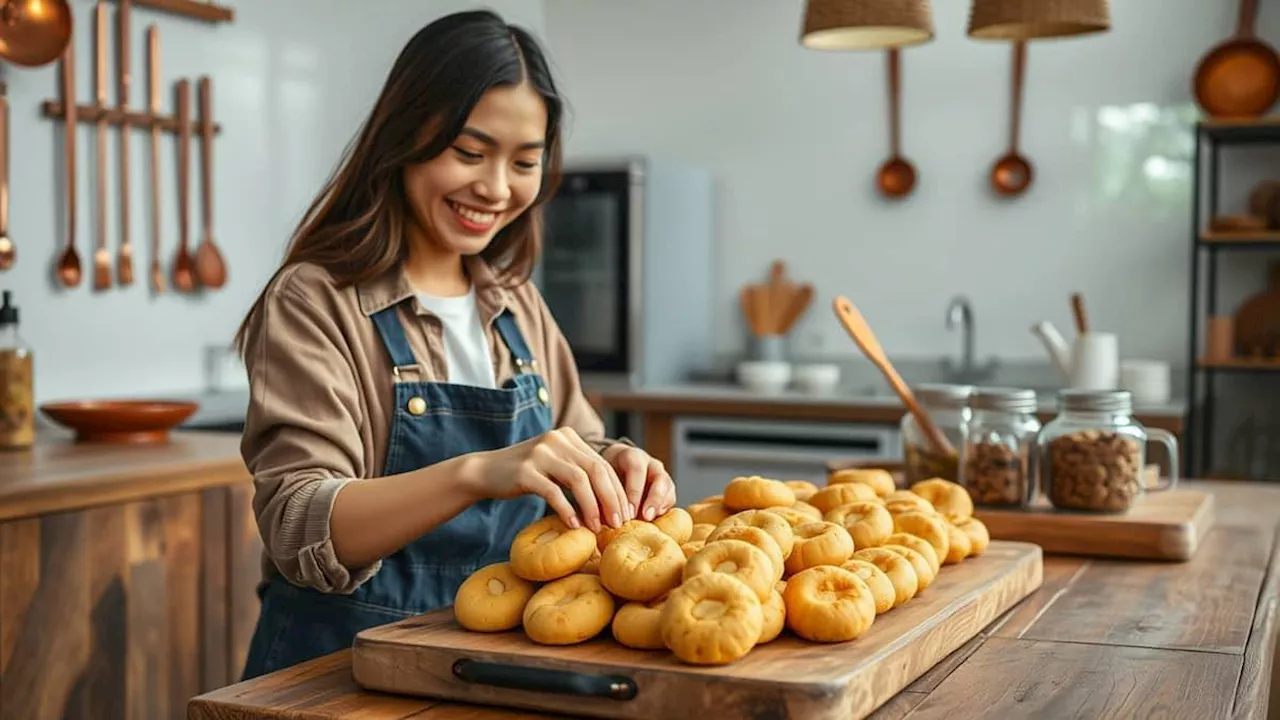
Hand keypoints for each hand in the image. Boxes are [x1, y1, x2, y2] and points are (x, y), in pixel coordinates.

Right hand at [467, 427, 628, 532]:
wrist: (485, 471)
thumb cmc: (525, 475)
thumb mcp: (554, 466)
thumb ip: (578, 473)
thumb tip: (611, 503)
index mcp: (568, 437)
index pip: (602, 463)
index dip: (617, 490)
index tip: (624, 514)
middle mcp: (557, 440)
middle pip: (596, 469)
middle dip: (611, 498)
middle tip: (618, 523)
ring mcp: (540, 453)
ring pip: (579, 480)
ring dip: (593, 506)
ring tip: (598, 528)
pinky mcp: (525, 471)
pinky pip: (553, 492)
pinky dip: (567, 510)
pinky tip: (575, 525)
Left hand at [602, 444, 675, 521]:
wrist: (615, 468)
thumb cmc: (605, 476)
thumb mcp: (600, 477)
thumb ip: (601, 492)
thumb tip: (599, 516)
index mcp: (631, 456)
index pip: (636, 468)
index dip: (633, 490)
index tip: (627, 512)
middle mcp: (649, 463)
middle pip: (658, 477)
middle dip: (653, 498)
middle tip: (645, 516)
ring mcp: (660, 474)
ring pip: (668, 487)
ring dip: (660, 505)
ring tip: (650, 520)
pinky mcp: (666, 487)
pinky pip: (670, 497)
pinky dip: (663, 509)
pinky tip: (653, 519)